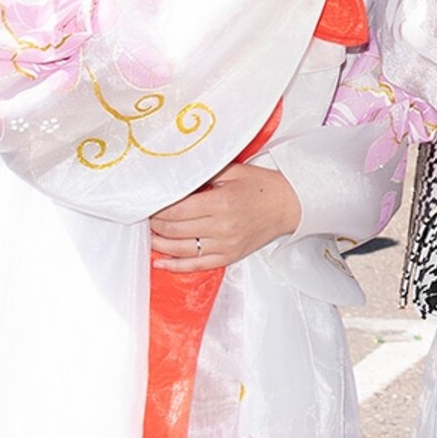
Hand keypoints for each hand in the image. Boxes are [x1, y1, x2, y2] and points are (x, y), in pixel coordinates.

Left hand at [149, 164, 301, 272]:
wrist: (290, 205)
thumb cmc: (263, 186)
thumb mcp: (234, 171)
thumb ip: (205, 173)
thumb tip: (176, 176)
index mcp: (220, 203)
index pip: (176, 209)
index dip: (157, 208)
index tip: (148, 203)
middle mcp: (221, 226)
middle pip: (174, 229)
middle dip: (154, 224)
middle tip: (145, 217)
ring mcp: (225, 245)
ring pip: (181, 249)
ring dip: (160, 244)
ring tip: (148, 236)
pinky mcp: (229, 256)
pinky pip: (196, 265)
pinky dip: (175, 266)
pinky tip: (160, 262)